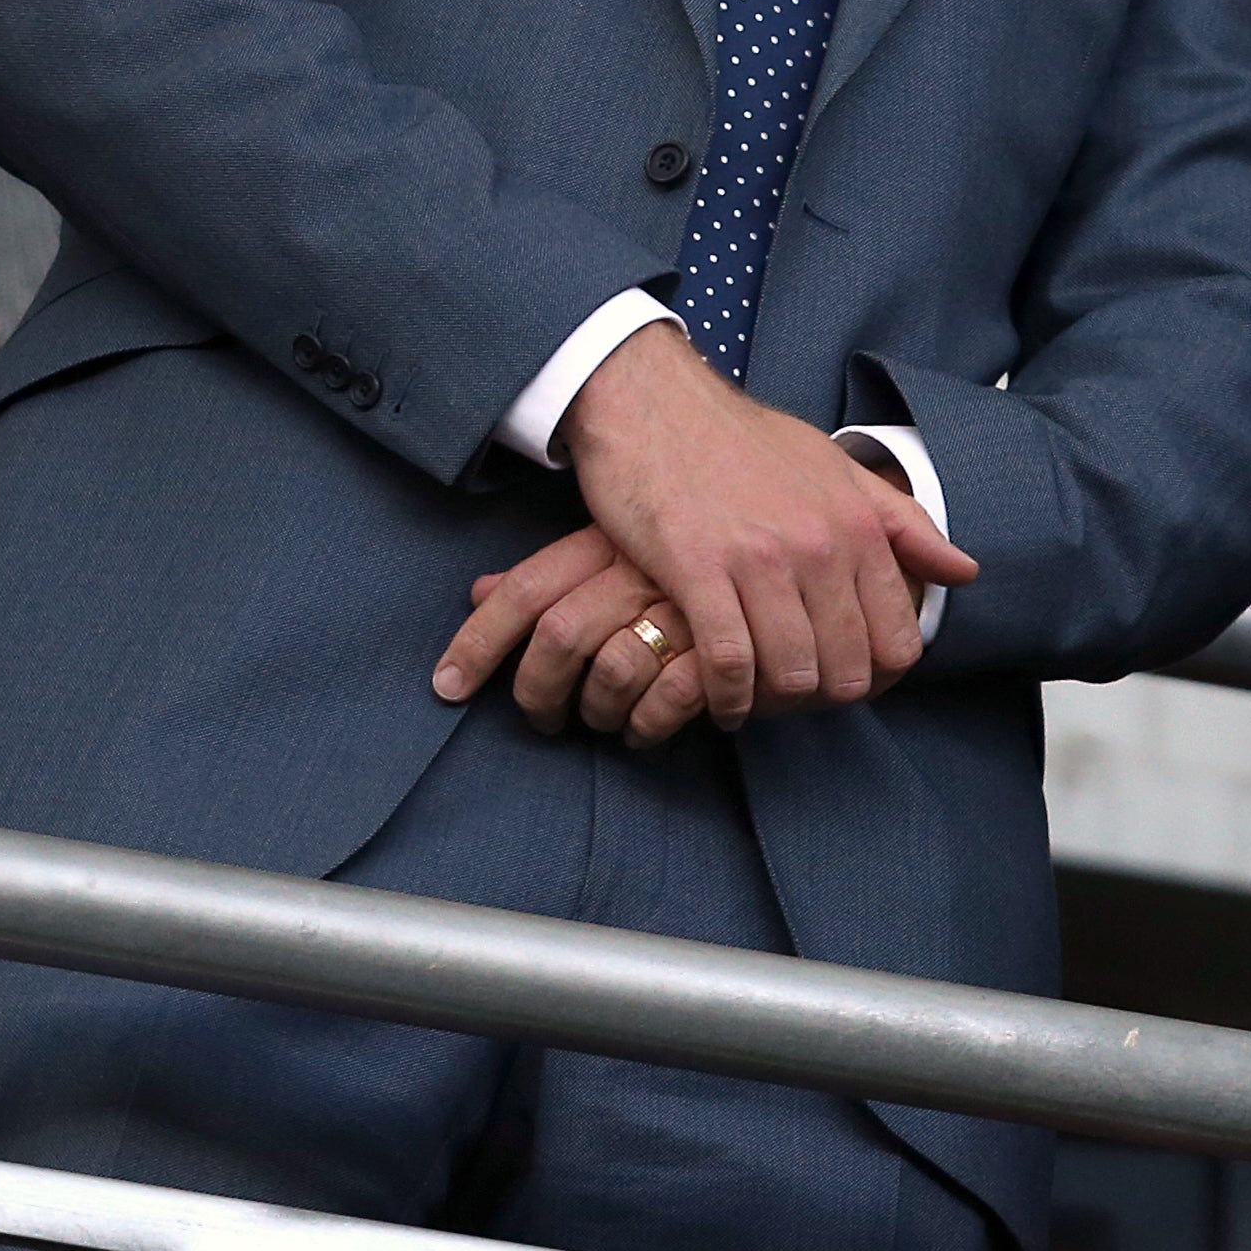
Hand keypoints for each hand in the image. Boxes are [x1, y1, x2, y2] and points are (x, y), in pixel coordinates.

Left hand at [432, 523, 707, 744]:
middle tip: (542, 722)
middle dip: (536, 695)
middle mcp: (643, 565)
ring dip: (598, 715)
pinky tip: (650, 730)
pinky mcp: (729, 638)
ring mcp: (686, 601)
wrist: (804, 519)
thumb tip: (476, 589)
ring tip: (608, 724)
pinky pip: (668, 698)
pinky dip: (649, 725)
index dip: (476, 642)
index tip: (446, 688)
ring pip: (609, 673)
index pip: (525, 588)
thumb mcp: (628, 535)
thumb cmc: (703, 533)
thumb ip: (559, 568)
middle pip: (557, 636)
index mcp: (612, 537)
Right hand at [459, 323, 975, 728]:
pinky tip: (720, 698)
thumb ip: (903, 526)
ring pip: (791, 675)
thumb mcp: (837, 469)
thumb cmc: (744, 440)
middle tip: (793, 695)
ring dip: (772, 701)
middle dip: (822, 696)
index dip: (876, 678)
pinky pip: (729, 663)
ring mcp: (760, 559)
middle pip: (847, 671)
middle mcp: (820, 546)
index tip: (843, 680)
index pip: (898, 642)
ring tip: (756, 698)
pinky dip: (726, 697)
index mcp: (859, 526)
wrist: (656, 402)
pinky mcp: (698, 569)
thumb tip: (966, 571)